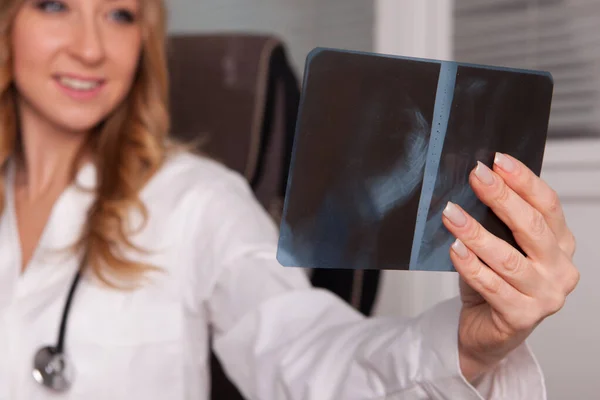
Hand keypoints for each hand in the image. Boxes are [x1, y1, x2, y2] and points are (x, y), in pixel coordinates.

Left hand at [441, 152, 578, 382]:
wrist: (485, 331)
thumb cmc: (492, 284)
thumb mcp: (498, 246)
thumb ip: (494, 222)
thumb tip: (473, 182)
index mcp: (560, 244)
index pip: (547, 205)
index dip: (523, 180)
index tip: (497, 160)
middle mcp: (560, 270)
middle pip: (531, 227)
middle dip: (500, 198)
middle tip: (474, 176)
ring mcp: (546, 297)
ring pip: (508, 258)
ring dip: (476, 233)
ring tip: (452, 214)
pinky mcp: (523, 318)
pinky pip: (492, 286)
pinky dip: (471, 266)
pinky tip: (454, 249)